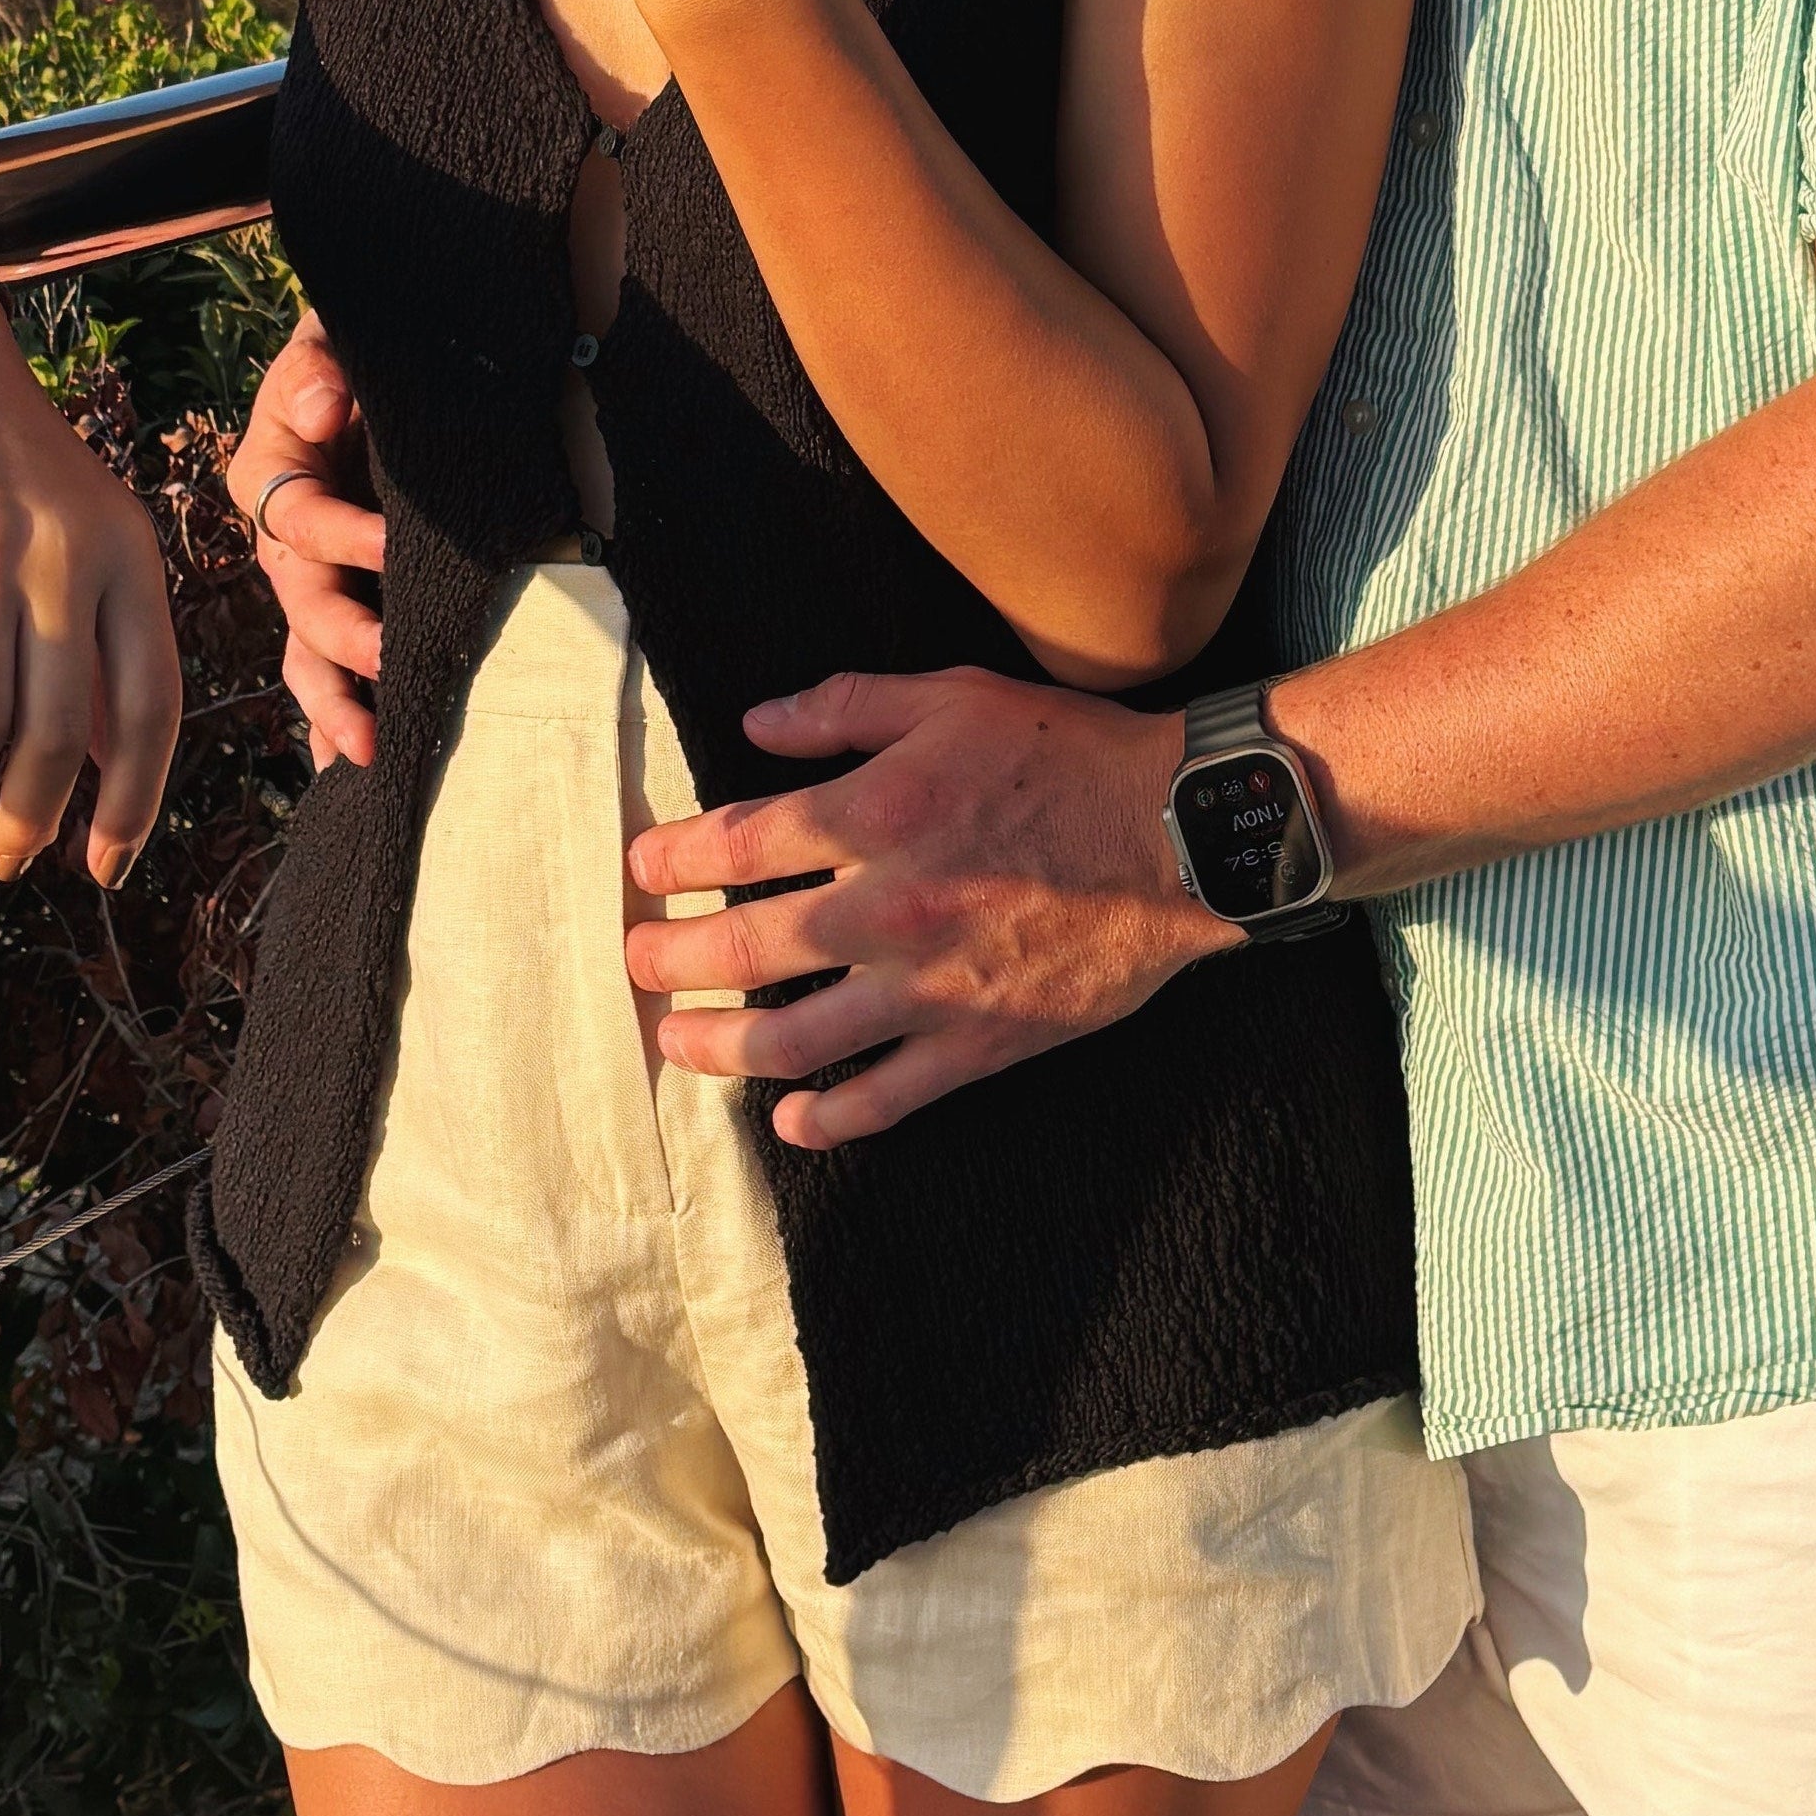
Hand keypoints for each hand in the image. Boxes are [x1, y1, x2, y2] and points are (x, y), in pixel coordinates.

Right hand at [0, 257, 183, 884]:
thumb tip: (111, 764)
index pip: (153, 706)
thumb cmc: (5, 449)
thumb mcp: (84, 527)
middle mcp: (63, 555)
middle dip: (32, 821)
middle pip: (60, 734)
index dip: (134, 802)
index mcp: (128, 552)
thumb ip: (102, 636)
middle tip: (7, 861)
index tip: (105, 868)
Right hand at [224, 309, 389, 768]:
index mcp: (269, 473)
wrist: (375, 363)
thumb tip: (321, 408)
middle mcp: (279, 539)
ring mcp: (304, 581)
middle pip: (301, 598)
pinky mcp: (334, 606)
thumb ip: (319, 367)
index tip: (391, 545)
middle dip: (343, 636)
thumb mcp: (331, 341)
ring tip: (367, 749)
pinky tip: (352, 766)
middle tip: (390, 658)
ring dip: (333, 702)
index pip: (299, 514)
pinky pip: (322, 672)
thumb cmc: (353, 353)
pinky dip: (334, 719)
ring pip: (305, 653)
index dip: (342, 533)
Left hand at [618, 668, 1241, 1144]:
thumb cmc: (1068, 754)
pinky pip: (885, 1098)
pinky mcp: (979, 1043)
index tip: (645, 867)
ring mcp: (930, 988)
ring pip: (792, 1040)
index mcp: (873, 814)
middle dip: (669, 960)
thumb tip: (756, 723)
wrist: (1180, 834)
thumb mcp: (953, 695)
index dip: (674, 858)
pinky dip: (829, 1117)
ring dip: (718, 1047)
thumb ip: (847, 705)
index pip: (736, 845)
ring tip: (678, 1043)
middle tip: (635, 962)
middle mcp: (885, 909)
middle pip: (740, 951)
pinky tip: (792, 1119)